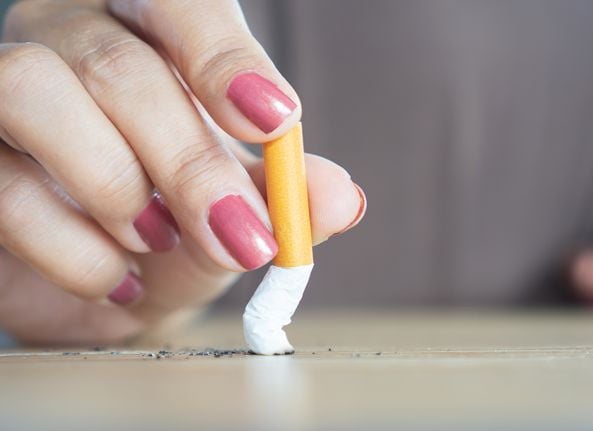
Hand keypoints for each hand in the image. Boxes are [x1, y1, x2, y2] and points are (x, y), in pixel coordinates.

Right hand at [0, 0, 365, 343]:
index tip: (276, 122)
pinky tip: (119, 276)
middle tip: (243, 236)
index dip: (227, 58)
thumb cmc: (187, 219)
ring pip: (35, 91)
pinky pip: (4, 187)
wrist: (119, 279)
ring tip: (159, 241)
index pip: (182, 4)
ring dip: (116, 186)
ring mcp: (8, 88)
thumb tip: (343, 199)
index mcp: (150, 26)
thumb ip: (290, 196)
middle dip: (189, 162)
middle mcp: (70, 35)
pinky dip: (74, 248)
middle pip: (118, 65)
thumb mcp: (247, 206)